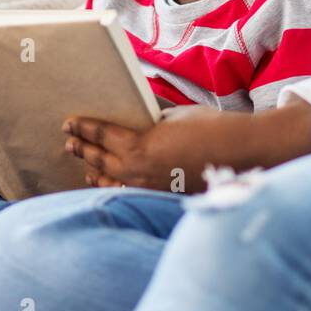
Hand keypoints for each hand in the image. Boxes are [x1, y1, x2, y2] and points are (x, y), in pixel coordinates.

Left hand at [64, 101, 310, 191]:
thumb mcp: (176, 115)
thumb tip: (138, 115)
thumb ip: (152, 118)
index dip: (83, 128)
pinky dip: (115, 185)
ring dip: (94, 171)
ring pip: (112, 180)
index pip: (101, 135)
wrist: (242, 153)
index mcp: (139, 145)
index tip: (69, 122)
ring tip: (84, 165)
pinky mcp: (162, 195)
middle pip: (100, 160)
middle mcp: (138, 170)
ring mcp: (149, 187)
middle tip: (68, 141)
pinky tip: (110, 183)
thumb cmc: (211, 127)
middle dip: (82, 149)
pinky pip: (129, 191)